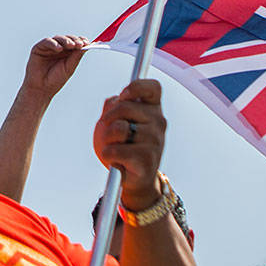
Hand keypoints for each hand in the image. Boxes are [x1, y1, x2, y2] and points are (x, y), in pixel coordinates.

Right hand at [19, 35, 87, 101]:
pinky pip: (47, 41)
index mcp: (67, 53)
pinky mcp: (39, 48)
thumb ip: (76, 56)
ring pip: (58, 38)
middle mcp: (59, 49)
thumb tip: (86, 46)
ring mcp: (49, 48)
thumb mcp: (69, 68)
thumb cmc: (55, 80)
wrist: (41, 89)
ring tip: (70, 45)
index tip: (87, 43)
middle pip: (68, 39)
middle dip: (74, 40)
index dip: (81, 41)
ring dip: (65, 40)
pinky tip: (58, 49)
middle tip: (79, 44)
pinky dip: (53, 43)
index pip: (76, 43)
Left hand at [94, 79, 164, 198]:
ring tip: (113, 147)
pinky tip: (116, 160)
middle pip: (124, 107)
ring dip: (106, 139)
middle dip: (108, 119)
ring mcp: (155, 140)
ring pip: (119, 129)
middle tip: (108, 131)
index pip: (153, 87)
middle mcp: (159, 122)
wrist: (131, 178)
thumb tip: (113, 102)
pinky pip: (116, 150)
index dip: (135, 87)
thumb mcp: (113, 121)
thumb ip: (112, 106)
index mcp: (153, 108)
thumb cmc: (121, 145)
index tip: (122, 97)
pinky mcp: (147, 159)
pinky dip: (108, 155)